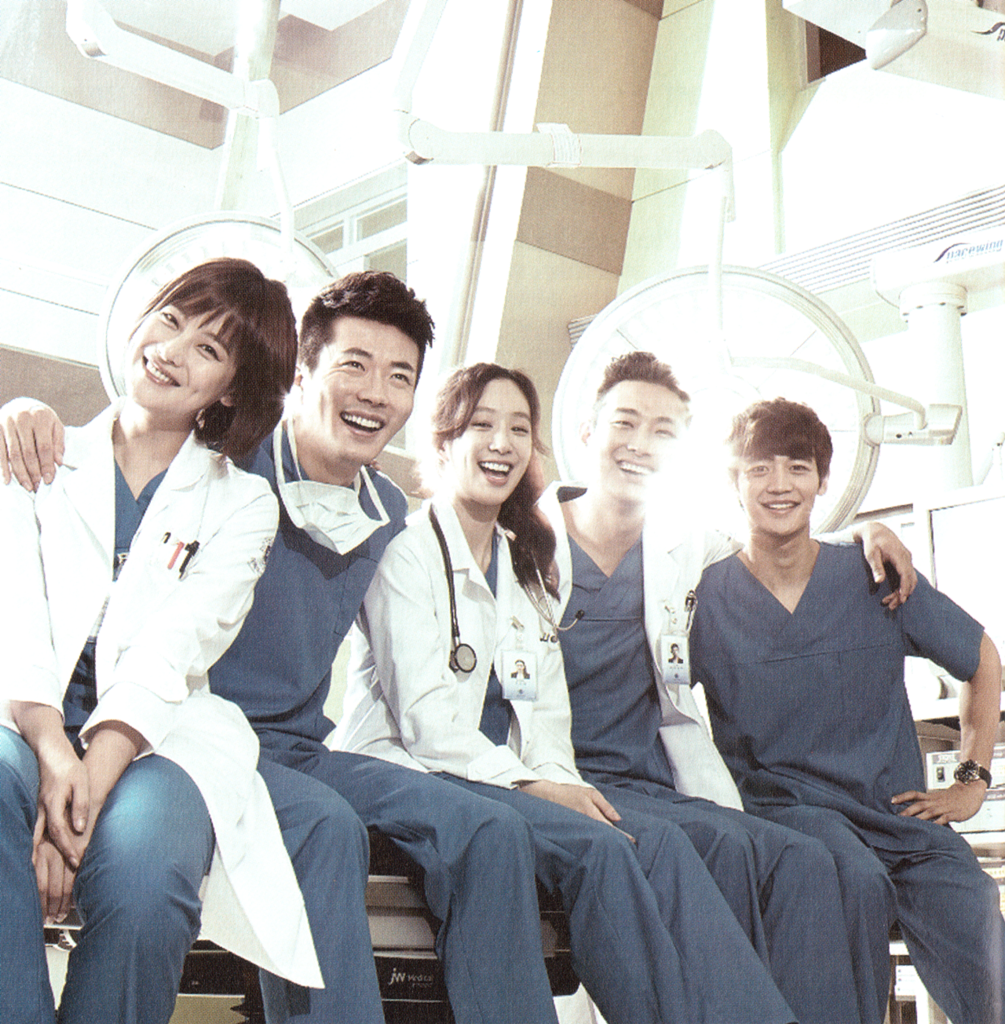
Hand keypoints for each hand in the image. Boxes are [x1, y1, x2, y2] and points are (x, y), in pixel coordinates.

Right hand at [0, 398, 63, 489]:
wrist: (20, 403)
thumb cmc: (41, 418)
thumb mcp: (55, 425)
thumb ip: (58, 443)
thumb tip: (58, 462)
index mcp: (40, 417)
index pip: (44, 447)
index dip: (47, 465)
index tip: (49, 480)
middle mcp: (21, 418)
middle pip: (28, 452)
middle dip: (33, 472)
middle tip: (38, 487)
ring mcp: (6, 423)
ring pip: (13, 454)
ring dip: (20, 473)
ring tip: (27, 486)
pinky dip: (3, 467)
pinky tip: (7, 480)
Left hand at [32, 819, 76, 923]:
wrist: (85, 798)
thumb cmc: (68, 816)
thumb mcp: (49, 834)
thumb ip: (44, 853)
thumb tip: (42, 875)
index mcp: (39, 849)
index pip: (35, 882)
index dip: (36, 900)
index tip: (37, 913)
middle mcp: (47, 851)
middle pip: (44, 887)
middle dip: (45, 906)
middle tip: (47, 921)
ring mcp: (63, 852)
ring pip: (58, 886)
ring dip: (58, 904)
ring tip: (58, 917)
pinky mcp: (79, 850)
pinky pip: (73, 877)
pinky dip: (71, 892)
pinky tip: (70, 903)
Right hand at [35, 738, 89, 867]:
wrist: (53, 753)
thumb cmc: (70, 767)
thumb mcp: (81, 782)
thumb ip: (80, 805)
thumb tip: (80, 829)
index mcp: (53, 803)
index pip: (58, 831)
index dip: (67, 847)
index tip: (75, 861)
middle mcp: (42, 809)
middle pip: (43, 839)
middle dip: (52, 857)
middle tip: (62, 873)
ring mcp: (39, 809)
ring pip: (35, 837)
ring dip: (38, 856)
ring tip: (41, 876)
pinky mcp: (40, 808)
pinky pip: (35, 831)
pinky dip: (34, 845)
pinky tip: (36, 857)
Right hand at [519, 780, 634, 840]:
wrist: (549, 797)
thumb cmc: (572, 794)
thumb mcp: (590, 794)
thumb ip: (605, 805)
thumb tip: (618, 819)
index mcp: (591, 814)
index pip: (610, 828)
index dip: (622, 836)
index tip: (633, 842)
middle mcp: (586, 824)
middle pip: (605, 837)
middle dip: (617, 843)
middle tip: (630, 851)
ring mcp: (580, 830)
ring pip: (597, 840)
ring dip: (608, 844)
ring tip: (619, 851)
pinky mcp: (575, 833)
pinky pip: (588, 839)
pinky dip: (597, 842)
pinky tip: (602, 845)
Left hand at [857, 521, 916, 608]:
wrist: (876, 531)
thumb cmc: (872, 542)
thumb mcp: (871, 554)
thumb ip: (876, 567)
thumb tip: (879, 581)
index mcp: (899, 555)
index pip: (906, 574)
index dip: (905, 587)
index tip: (901, 599)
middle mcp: (906, 557)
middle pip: (910, 579)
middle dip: (903, 594)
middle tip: (891, 606)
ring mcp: (907, 559)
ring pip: (911, 579)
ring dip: (904, 591)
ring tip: (891, 602)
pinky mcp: (905, 562)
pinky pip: (908, 576)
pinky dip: (903, 586)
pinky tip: (894, 594)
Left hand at [892, 782, 985, 824]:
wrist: (971, 790)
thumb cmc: (954, 796)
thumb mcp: (938, 797)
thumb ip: (928, 803)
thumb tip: (915, 810)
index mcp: (930, 796)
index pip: (913, 794)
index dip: (902, 796)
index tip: (891, 800)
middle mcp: (935, 801)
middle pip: (919, 804)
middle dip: (908, 811)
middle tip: (897, 817)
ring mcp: (944, 807)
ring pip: (929, 812)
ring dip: (919, 818)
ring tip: (910, 824)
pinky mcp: (953, 814)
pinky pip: (944, 818)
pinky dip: (938, 823)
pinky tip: (932, 829)